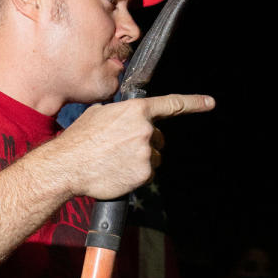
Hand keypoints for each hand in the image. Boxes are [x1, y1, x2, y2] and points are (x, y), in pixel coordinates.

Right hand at [53, 93, 214, 201]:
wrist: (67, 166)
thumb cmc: (79, 139)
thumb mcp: (98, 113)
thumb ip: (120, 112)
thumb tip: (124, 116)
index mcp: (136, 109)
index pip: (172, 104)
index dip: (194, 103)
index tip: (210, 103)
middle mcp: (145, 129)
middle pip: (158, 138)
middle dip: (145, 143)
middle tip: (121, 149)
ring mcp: (146, 152)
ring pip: (153, 157)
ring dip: (141, 160)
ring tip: (116, 162)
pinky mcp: (144, 173)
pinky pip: (148, 174)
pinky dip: (135, 175)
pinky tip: (117, 172)